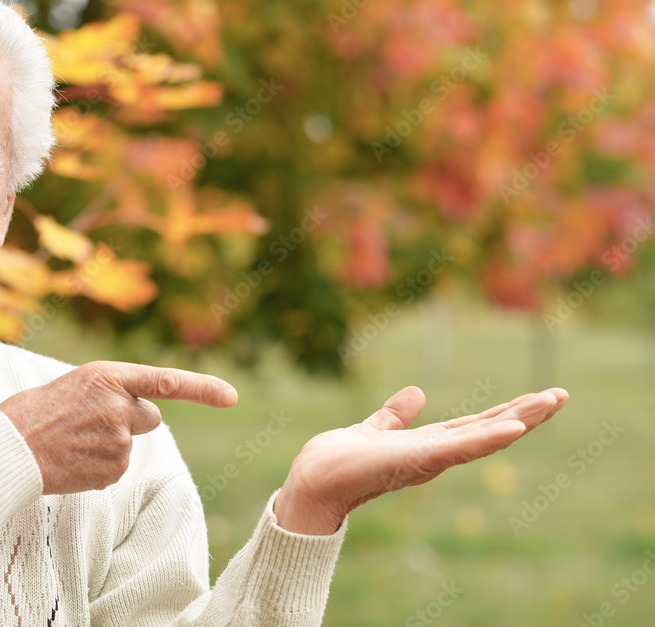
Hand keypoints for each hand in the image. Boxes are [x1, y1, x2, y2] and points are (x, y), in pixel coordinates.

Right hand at [0, 360, 237, 493]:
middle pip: (149, 418)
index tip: (231, 396)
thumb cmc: (29, 414)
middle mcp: (120, 407)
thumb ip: (106, 394)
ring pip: (128, 446)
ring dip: (107, 446)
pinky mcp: (113, 470)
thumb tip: (129, 412)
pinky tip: (71, 462)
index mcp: (108, 377)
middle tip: (89, 424)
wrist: (5, 450)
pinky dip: (98, 468)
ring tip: (70, 443)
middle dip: (130, 421)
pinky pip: (116, 469)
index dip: (202, 388)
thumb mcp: (72, 387)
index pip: (166, 381)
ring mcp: (119, 441)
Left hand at [273, 386, 568, 534]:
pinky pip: (459, 448)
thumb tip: (417, 394)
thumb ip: (395, 415)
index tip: (537, 398)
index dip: (506, 413)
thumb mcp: (374, 429)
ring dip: (519, 420)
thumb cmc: (339, 462)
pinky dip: (487, 438)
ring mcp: (430, 459)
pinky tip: (514, 427)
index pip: (475, 426)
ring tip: (551, 401)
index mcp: (427, 445)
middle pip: (489, 431)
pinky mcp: (418, 460)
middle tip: (561, 395)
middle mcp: (435, 455)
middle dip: (526, 414)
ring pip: (483, 437)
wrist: (314, 481)